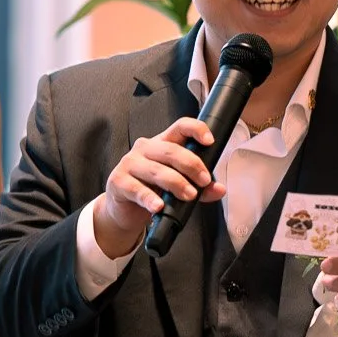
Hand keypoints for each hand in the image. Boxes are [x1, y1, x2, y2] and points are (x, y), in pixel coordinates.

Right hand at [92, 116, 227, 257]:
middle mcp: (145, 148)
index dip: (196, 129)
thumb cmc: (154, 190)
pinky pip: (136, 188)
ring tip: (189, 195)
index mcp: (163, 143)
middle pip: (170, 150)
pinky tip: (159, 206)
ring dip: (176, 183)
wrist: (125, 209)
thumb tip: (219, 190)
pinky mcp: (118, 181)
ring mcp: (130, 163)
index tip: (209, 141)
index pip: (180, 127)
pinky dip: (150, 198)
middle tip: (204, 181)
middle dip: (191, 165)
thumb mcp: (179, 187)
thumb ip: (201, 187)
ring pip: (156, 170)